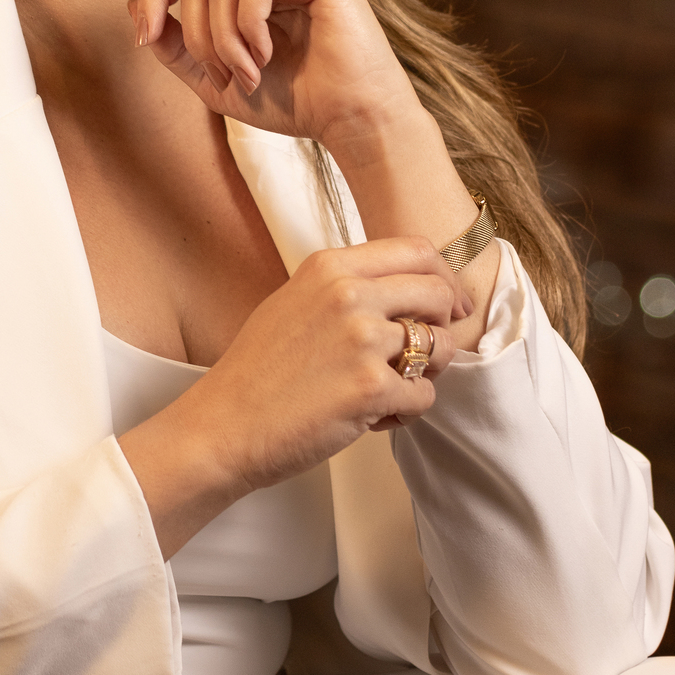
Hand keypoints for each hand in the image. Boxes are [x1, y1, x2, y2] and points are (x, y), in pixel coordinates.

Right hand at [119, 235, 472, 554]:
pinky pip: (424, 395)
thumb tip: (405, 291)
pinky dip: (407, 410)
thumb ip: (347, 287)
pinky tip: (373, 416)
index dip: (444, 278)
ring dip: (425, 373)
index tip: (450, 303)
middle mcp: (349, 294)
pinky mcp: (371, 387)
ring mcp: (362, 339)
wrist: (224, 424)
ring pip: (441, 347)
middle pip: (438, 292)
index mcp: (330, 267)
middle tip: (429, 352)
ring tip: (390, 390)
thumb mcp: (295, 302)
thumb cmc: (256, 372)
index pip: (416, 251)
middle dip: (445, 324)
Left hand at [129, 0, 416, 157]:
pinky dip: (249, 27)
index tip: (145, 41)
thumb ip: (175, 43)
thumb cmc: (293, 101)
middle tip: (225, 77)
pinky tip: (267, 55)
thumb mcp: (214, 77)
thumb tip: (134, 3)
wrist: (349, 120)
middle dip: (198, 36)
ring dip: (224, 41)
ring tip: (249, 74)